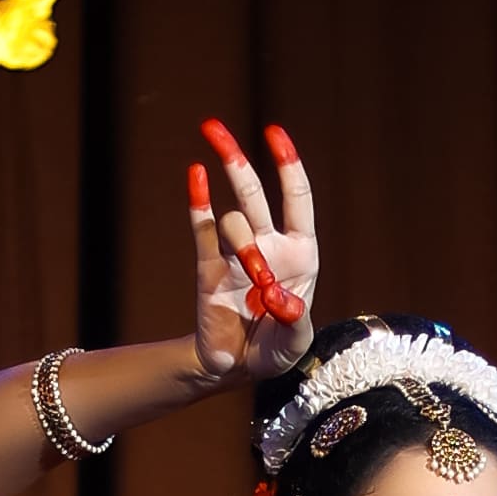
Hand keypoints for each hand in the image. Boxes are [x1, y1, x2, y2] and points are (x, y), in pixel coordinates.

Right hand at [186, 120, 320, 390]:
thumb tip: (279, 297)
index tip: (274, 133)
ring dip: (241, 240)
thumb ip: (293, 320)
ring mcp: (237, 253)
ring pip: (233, 217)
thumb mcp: (295, 342)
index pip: (296, 198)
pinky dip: (198, 203)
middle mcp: (269, 244)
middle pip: (253, 192)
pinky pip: (202, 230)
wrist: (238, 368)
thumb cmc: (277, 350)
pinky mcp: (209, 267)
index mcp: (301, 253)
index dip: (287, 164)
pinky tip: (195, 176)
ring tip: (252, 277)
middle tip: (212, 127)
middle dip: (235, 160)